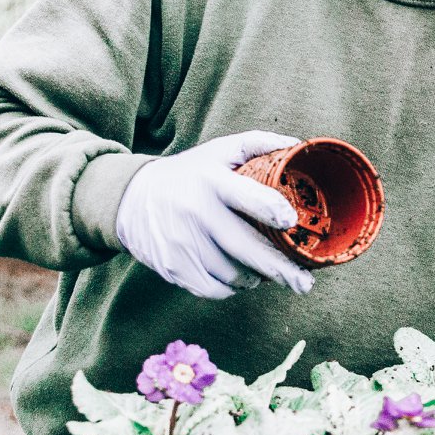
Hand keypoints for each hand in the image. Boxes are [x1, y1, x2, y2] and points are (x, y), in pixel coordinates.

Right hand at [114, 131, 315, 298]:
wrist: (131, 197)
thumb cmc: (188, 174)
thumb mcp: (218, 151)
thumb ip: (258, 144)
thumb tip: (298, 145)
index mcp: (213, 181)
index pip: (249, 198)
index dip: (273, 211)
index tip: (291, 222)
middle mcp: (197, 213)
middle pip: (247, 249)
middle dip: (280, 269)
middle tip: (303, 283)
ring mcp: (183, 244)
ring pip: (235, 275)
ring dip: (257, 278)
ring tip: (265, 271)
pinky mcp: (174, 268)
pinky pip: (214, 290)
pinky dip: (233, 289)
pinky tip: (240, 277)